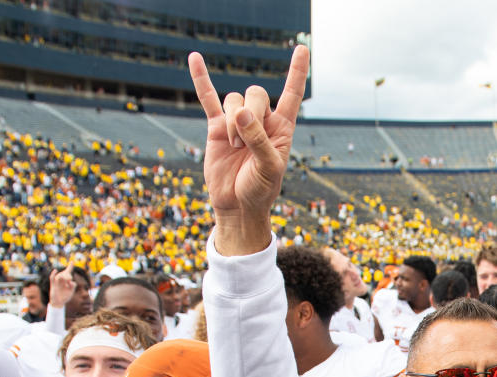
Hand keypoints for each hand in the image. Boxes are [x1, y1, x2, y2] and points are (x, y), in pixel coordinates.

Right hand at [47, 262, 74, 308]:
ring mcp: (57, 282)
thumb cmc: (65, 297)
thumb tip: (71, 281)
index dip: (70, 266)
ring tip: (68, 279)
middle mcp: (62, 280)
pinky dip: (53, 274)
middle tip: (70, 279)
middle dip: (68, 275)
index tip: (72, 261)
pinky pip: (52, 278)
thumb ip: (73, 286)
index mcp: (67, 281)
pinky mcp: (53, 285)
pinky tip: (55, 270)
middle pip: (65, 273)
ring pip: (60, 275)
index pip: (68, 272)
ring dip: (63, 276)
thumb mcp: (71, 292)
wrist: (59, 302)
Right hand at [188, 46, 307, 253]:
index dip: (296, 72)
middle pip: (254, 93)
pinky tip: (195, 59)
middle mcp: (261, 120)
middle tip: (244, 145)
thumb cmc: (260, 190)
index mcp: (282, 127)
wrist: (237, 206)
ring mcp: (237, 122)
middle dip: (248, 115)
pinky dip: (201, 79)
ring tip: (234, 147)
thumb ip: (259, 140)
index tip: (301, 48)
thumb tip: (242, 113)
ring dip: (231, 123)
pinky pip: (208, 98)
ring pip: (233, 100)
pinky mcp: (216, 128)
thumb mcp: (268, 168)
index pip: (291, 93)